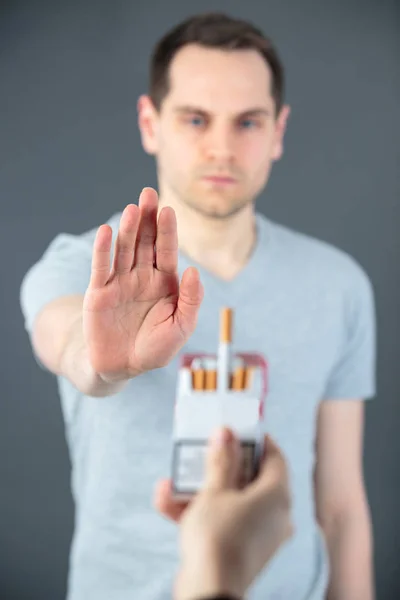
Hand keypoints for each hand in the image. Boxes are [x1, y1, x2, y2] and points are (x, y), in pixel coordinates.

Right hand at [82, 187, 203, 382]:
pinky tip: (106, 232)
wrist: (122, 367)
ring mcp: (120, 282)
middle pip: (145, 242)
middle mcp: (142, 276)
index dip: (168, 231)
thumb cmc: (155, 348)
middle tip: (148, 194)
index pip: (167, 251)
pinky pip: (101, 268)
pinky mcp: (99, 292)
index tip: (168, 210)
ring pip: (124, 250)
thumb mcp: (181, 328)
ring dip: (127, 229)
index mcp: (165, 282)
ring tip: (132, 209)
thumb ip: (190, 300)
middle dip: (147, 219)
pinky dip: (103, 250)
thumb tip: (194, 271)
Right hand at [154, 429, 293, 599]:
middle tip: (201, 451)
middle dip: (218, 465)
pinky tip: (166, 501)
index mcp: (277, 495)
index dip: (255, 441)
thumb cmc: (218, 536)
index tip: (236, 430)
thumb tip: (226, 434)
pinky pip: (223, 521)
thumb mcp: (215, 491)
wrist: (209, 590)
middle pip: (249, 478)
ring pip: (230, 501)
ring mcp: (259, 534)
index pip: (274, 457)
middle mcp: (274, 514)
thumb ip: (221, 460)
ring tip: (171, 480)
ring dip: (199, 489)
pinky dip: (200, 511)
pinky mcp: (241, 549)